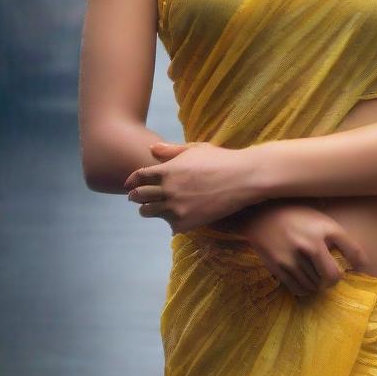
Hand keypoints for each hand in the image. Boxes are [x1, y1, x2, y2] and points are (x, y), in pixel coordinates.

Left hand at [124, 140, 257, 233]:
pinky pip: (170, 226)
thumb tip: (151, 149)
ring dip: (148, 210)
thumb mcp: (197, 149)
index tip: (131, 184)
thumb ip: (171, 151)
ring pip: (149, 212)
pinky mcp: (186, 223)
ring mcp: (175, 208)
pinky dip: (171, 222)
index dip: (132, 181)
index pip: (138, 177)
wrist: (245, 179)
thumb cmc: (223, 160)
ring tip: (151, 210)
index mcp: (167, 170)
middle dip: (135, 197)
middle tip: (134, 198)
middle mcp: (167, 190)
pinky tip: (174, 219)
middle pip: (139, 196)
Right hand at [241, 203, 367, 297]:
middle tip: (331, 277)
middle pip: (333, 276)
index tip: (362, 268)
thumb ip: (336, 237)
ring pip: (315, 285)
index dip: (361, 263)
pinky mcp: (280, 267)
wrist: (262, 216)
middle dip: (334, 280)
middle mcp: (312, 243)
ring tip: (315, 277)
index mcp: (326, 228)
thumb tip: (357, 260)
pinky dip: (305, 289)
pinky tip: (305, 282)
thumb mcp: (320, 219)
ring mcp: (295, 257)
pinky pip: (299, 289)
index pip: (353, 250)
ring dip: (318, 285)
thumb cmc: (297, 217)